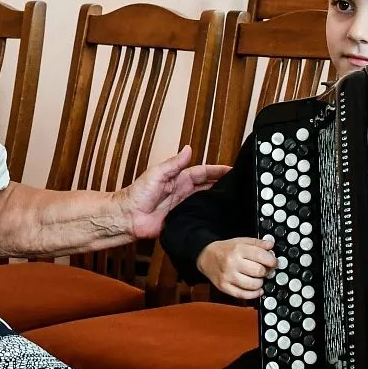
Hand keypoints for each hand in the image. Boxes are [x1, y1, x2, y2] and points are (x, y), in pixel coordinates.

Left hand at [116, 146, 231, 238]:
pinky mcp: (183, 220)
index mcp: (179, 178)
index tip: (232, 170)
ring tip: (234, 199)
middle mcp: (184, 192)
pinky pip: (199, 217)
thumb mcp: (157, 173)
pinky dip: (209, 216)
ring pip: (206, 201)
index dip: (217, 171)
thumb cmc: (138, 193)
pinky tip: (219, 217)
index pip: (203, 172)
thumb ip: (174, 163)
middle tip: (239, 184)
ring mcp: (184, 206)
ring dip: (218, 199)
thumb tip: (188, 148)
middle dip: (223, 184)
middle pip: (209, 186)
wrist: (128, 216)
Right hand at [196, 237, 276, 299]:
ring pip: (253, 285)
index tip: (274, 263)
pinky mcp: (224, 287)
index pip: (261, 256)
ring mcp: (228, 276)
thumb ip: (257, 243)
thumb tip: (271, 245)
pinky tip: (257, 290)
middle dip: (267, 272)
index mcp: (238, 249)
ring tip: (259, 278)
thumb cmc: (224, 250)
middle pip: (259, 271)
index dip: (272, 261)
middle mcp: (232, 263)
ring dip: (260, 283)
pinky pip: (243, 295)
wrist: (206, 257)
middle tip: (266, 270)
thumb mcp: (240, 241)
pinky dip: (253, 294)